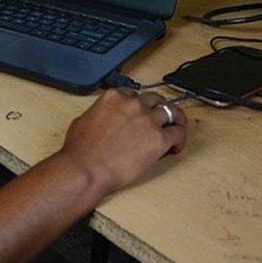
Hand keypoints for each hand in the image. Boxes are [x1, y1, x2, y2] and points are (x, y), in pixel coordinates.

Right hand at [59, 89, 187, 196]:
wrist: (86, 169)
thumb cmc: (80, 150)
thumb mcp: (83, 120)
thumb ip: (98, 113)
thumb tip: (103, 119)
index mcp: (114, 97)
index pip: (134, 93)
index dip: (139, 104)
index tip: (141, 111)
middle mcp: (133, 104)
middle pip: (155, 99)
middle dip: (159, 108)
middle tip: (163, 117)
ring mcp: (148, 120)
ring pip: (172, 112)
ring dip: (175, 120)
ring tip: (177, 128)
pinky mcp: (159, 139)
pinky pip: (178, 133)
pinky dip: (180, 138)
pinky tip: (176, 146)